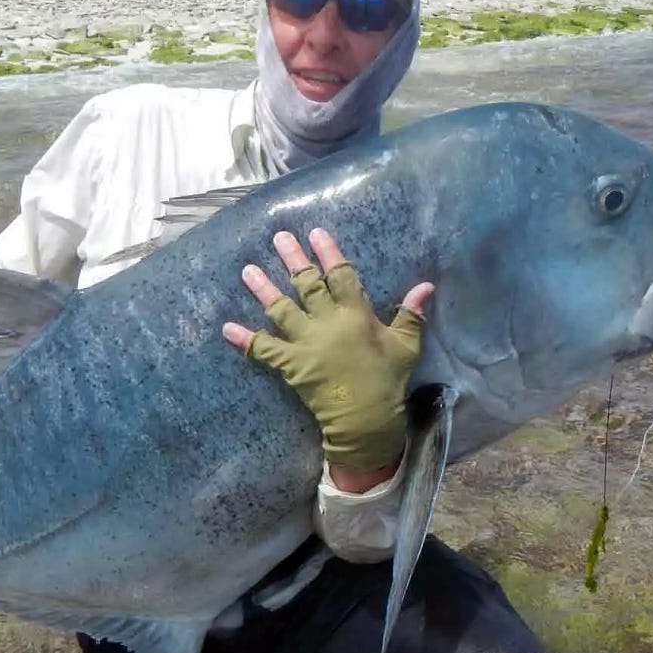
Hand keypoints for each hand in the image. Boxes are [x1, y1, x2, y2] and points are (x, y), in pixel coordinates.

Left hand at [223, 228, 433, 482]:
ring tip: (247, 270)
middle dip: (292, 259)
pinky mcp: (290, 364)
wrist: (365, 419)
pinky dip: (244, 340)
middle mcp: (327, 322)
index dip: (328, 252)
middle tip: (279, 238)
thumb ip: (411, 314)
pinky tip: (226, 328)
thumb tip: (426, 285)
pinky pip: (263, 349)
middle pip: (307, 284)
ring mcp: (305, 343)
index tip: (316, 233)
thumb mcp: (406, 345)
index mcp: (356, 314)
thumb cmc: (388, 380)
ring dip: (263, 289)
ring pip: (280, 309)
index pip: (340, 275)